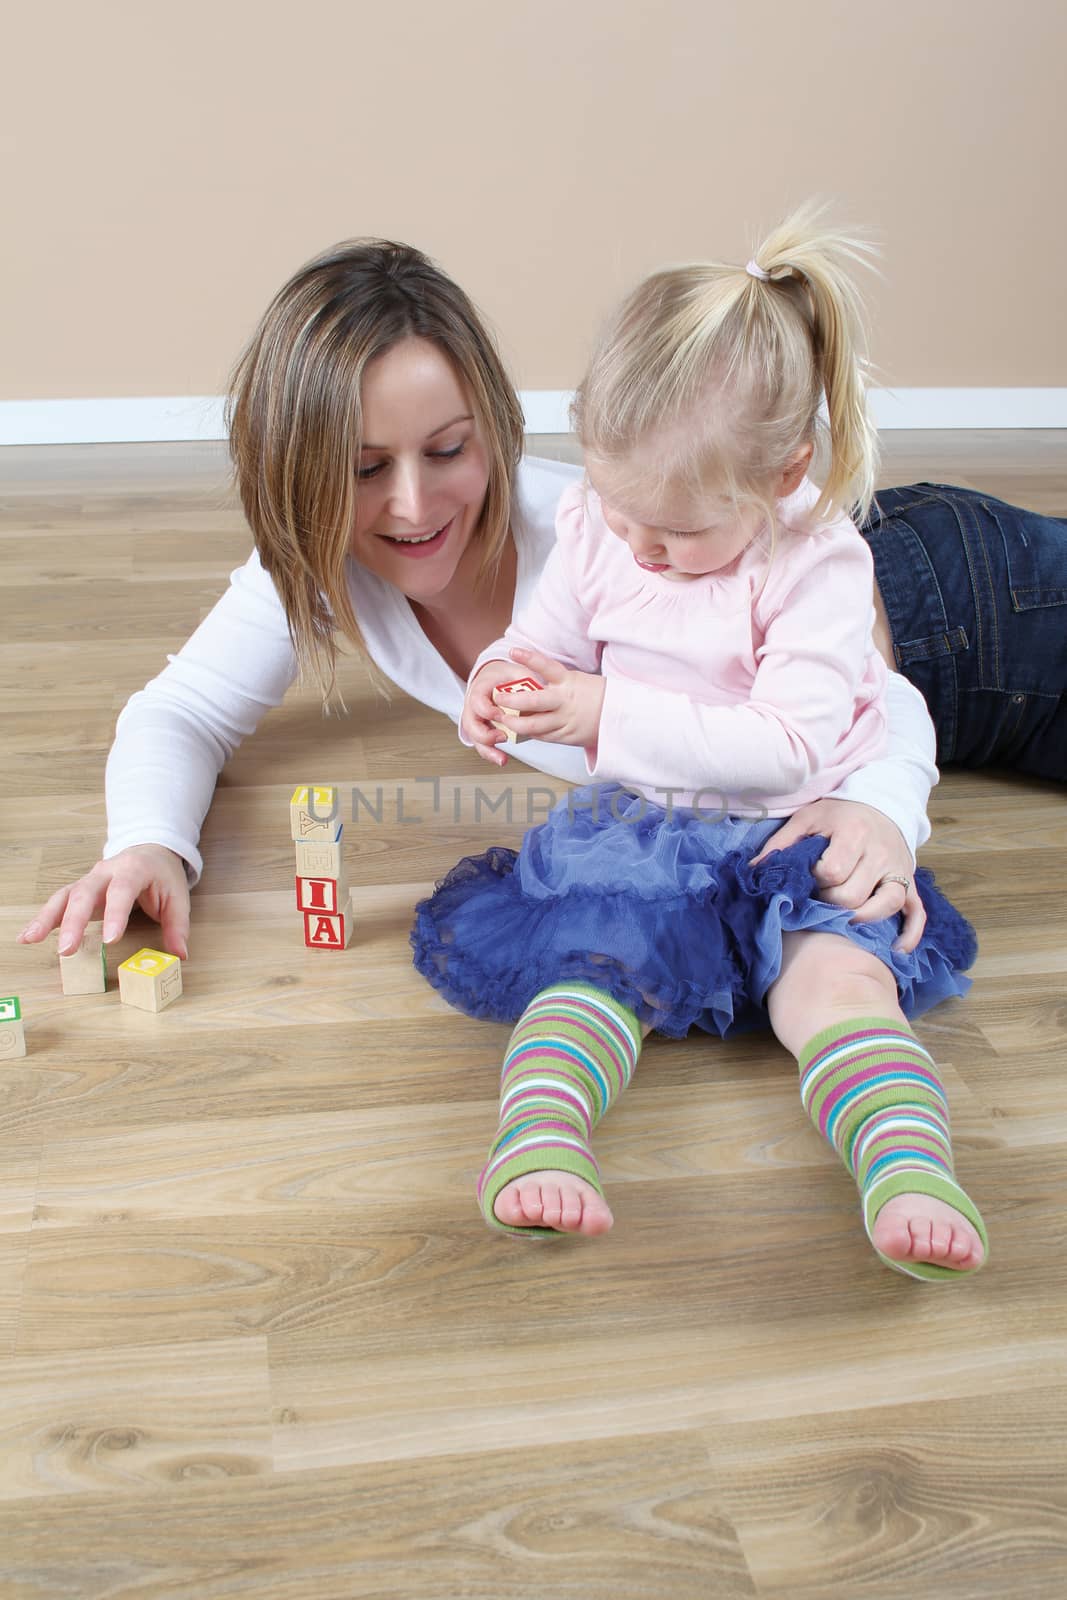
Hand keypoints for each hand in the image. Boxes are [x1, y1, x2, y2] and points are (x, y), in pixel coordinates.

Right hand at [16, 844, 191, 959]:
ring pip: (64, 896)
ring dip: (46, 919)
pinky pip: (58, 902)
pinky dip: (43, 919)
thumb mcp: (178, 897)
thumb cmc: (162, 876)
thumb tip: (179, 955)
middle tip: (66, 949)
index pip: (122, 891)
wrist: (150, 851)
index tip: (110, 940)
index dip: (115, 914)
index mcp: (133, 869)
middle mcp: (105, 871)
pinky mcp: (79, 890)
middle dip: (73, 922)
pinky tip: (27, 936)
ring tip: (30, 939)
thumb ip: (177, 926)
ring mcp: (88, 880)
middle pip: (84, 893)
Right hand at [462, 662, 518, 765]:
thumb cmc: (505, 675)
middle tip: (502, 736)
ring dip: (487, 749)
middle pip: (470, 723)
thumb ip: (526, 679)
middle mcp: (474, 705)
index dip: (486, 710)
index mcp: (480, 689)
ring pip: (474, 738)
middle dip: (485, 734)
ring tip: (502, 758)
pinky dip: (491, 753)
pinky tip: (502, 760)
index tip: (499, 715)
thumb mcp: (516, 671)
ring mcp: (476, 719)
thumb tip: (541, 689)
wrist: (496, 677)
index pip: (476, 701)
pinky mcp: (483, 730)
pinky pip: (482, 744)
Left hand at [489, 648, 605, 749]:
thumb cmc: (596, 696)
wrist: (619, 717)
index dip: (529, 658)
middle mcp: (565, 700)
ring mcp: (565, 720)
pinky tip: (521, 729)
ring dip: (515, 723)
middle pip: (533, 701)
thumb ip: (556, 684)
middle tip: (498, 698)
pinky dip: (530, 733)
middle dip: (511, 700)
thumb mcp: (578, 681)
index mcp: (569, 682)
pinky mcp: (566, 736)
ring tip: (503, 719)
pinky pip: (543, 736)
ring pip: (533, 724)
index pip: (546, 667)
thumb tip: (529, 685)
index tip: (512, 651)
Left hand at [749, 797, 925, 952]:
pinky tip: (896, 949)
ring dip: (863, 918)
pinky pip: (917, 912)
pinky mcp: (911, 882)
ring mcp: (899, 869)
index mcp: (854, 834)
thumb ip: (781, 845)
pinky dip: (909, 933)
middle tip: (821, 898)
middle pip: (854, 895)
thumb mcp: (807, 819)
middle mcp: (880, 853)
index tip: (810, 878)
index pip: (833, 872)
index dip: (816, 881)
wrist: (881, 803)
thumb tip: (753, 872)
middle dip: (831, 903)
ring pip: (887, 904)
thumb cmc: (838, 814)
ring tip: (845, 920)